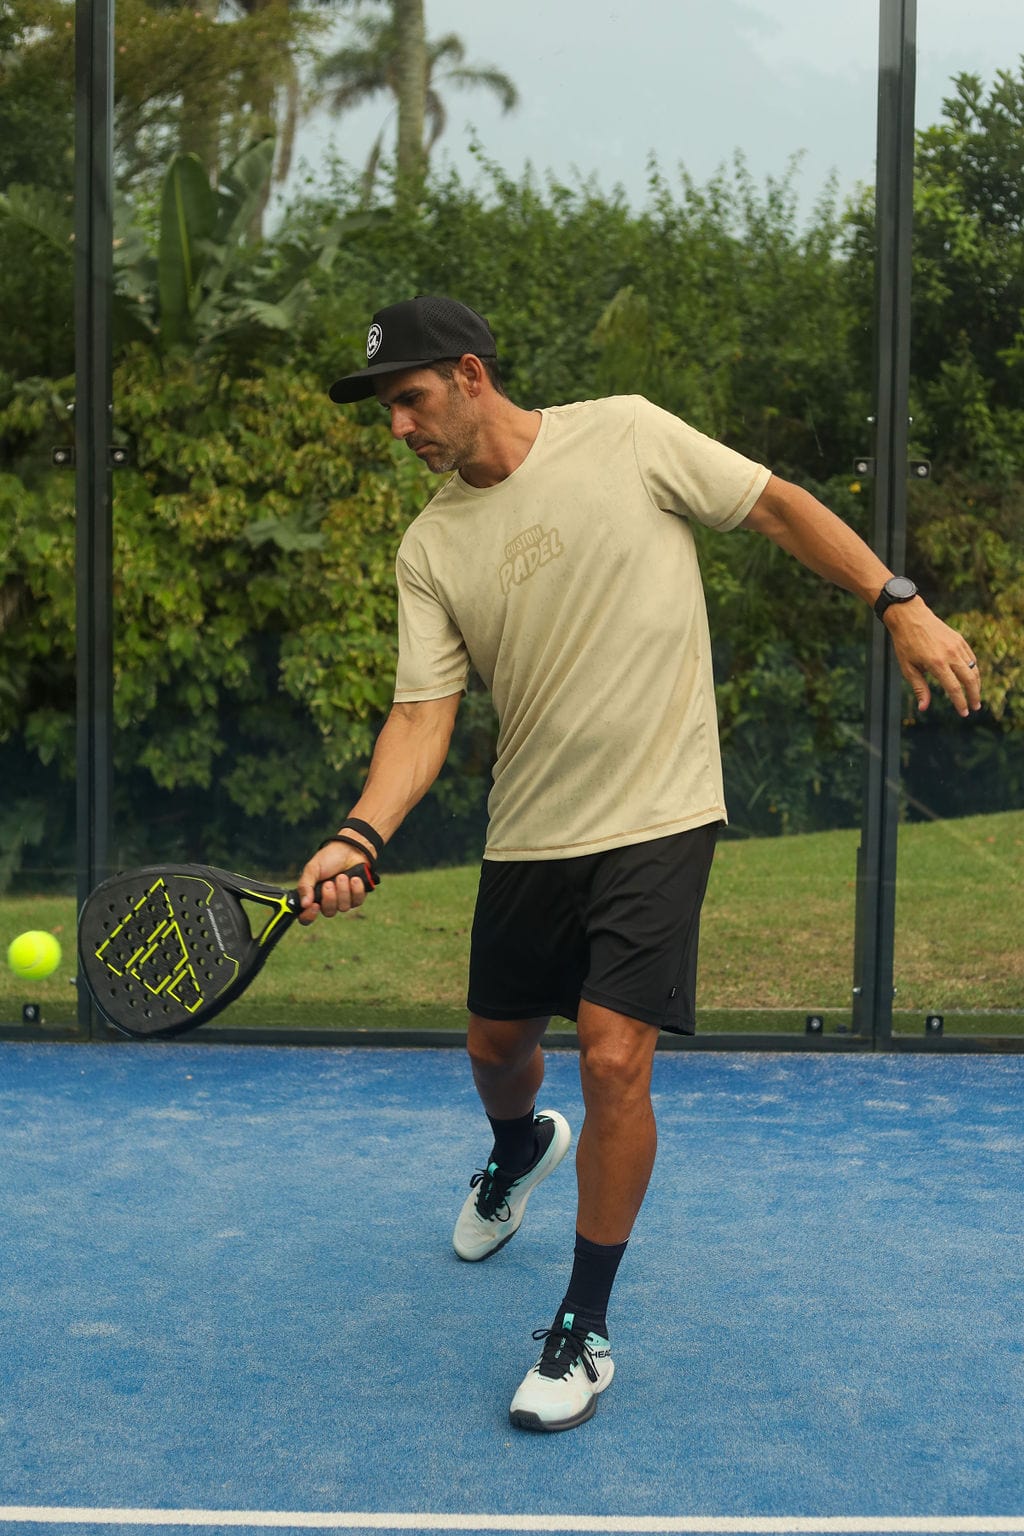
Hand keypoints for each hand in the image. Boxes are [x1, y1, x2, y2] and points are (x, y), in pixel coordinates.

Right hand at [297, 845, 371, 924]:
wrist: (350, 848)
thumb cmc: (329, 858)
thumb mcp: (312, 869)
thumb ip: (305, 886)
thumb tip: (303, 904)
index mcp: (314, 896)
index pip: (307, 917)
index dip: (309, 916)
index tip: (313, 906)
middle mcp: (328, 902)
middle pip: (328, 912)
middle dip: (330, 897)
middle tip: (329, 883)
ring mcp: (343, 900)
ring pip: (343, 907)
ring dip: (343, 890)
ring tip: (342, 876)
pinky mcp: (357, 897)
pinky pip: (357, 901)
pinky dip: (356, 889)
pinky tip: (354, 878)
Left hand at [884, 599, 981, 717]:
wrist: (910, 616)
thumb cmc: (905, 643)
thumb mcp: (907, 668)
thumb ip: (919, 688)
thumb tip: (923, 708)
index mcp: (936, 664)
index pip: (954, 688)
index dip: (960, 703)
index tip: (964, 713)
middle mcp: (950, 655)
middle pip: (970, 680)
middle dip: (974, 696)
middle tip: (975, 708)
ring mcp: (957, 646)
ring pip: (973, 669)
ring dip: (976, 684)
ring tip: (975, 695)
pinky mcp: (959, 640)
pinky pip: (971, 658)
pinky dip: (974, 670)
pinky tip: (971, 678)